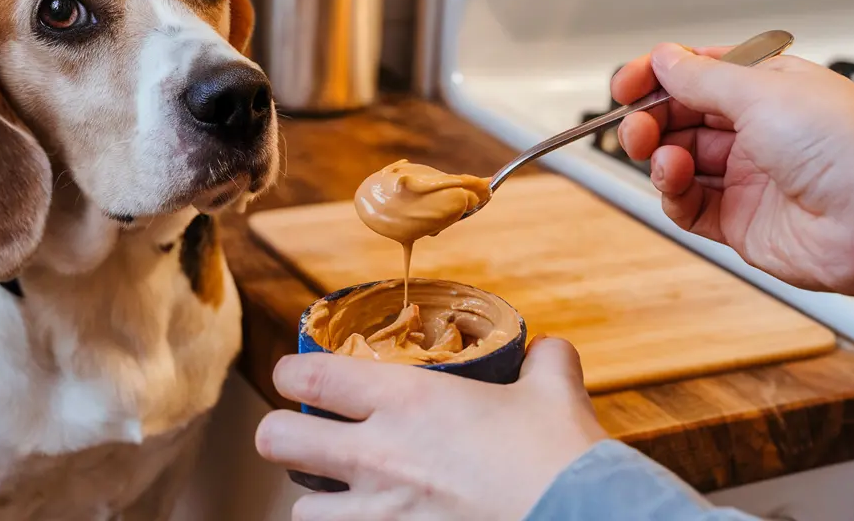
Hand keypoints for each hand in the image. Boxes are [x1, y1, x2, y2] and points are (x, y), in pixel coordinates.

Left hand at [255, 337, 607, 520]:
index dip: (288, 372)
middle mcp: (377, 455)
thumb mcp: (553, 394)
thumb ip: (544, 363)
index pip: (305, 376)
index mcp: (405, 400)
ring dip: (317, 500)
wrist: (578, 520)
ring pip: (299, 509)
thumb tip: (549, 350)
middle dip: (280, 434)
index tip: (296, 376)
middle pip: (275, 439)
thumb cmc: (560, 461)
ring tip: (341, 495)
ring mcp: (378, 515)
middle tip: (303, 434)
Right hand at [613, 43, 853, 305]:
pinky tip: (674, 180)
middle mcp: (759, 131)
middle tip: (636, 126)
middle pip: (680, 119)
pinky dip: (672, 193)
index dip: (658, 78)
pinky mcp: (739, 221)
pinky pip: (688, 205)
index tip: (627, 84)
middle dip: (650, 119)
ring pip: (679, 162)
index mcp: (769, 88)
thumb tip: (664, 58)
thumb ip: (701, 76)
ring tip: (660, 156)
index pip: (698, 75)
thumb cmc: (847, 147)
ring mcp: (748, 178)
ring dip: (659, 156)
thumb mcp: (762, 91)